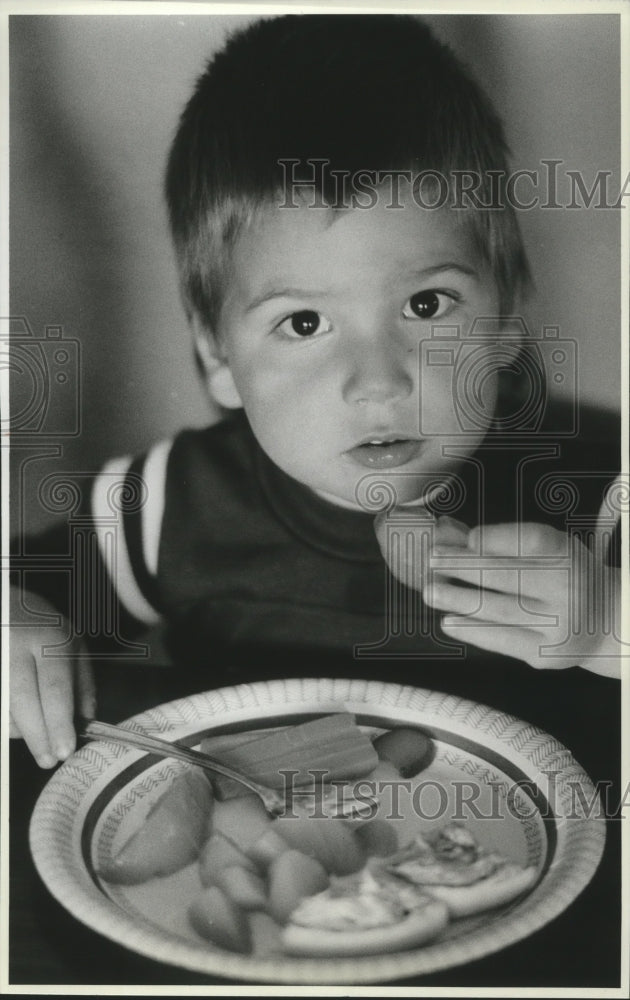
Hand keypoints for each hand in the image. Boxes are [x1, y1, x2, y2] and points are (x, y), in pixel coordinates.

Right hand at [10, 587, 95, 766]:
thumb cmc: (39, 626)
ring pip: (4, 708)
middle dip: (38, 737)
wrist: (0, 601)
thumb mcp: (71, 641)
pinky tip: (15, 721)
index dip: (59, 723)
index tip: (65, 750)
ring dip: (18, 730)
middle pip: (24, 701)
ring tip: (32, 734)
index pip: (55, 687)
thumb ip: (82, 681)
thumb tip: (87, 720)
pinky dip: (4, 721)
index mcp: (50, 637)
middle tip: (48, 760)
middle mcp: (18, 644)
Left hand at [375, 516, 621, 678]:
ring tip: (431, 592)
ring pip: (501, 610)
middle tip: (431, 560)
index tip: (465, 538)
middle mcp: (569, 589)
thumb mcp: (546, 551)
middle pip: (510, 575)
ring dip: (459, 600)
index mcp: (568, 555)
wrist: (605, 622)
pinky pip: (502, 641)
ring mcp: (559, 625)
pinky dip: (472, 631)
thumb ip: (499, 542)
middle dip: (464, 566)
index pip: (530, 541)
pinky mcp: (546, 653)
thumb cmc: (563, 576)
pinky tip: (448, 621)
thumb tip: (445, 531)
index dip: (495, 538)